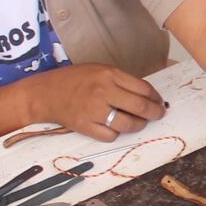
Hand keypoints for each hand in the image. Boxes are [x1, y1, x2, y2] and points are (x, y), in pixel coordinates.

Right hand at [21, 64, 165, 141]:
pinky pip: (111, 136)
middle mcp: (103, 92)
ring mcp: (94, 111)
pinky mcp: (86, 126)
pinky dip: (117, 133)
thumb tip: (146, 95)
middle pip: (140, 107)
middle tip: (158, 114)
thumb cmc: (75, 79)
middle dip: (155, 113)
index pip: (143, 88)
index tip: (159, 101)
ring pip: (128, 124)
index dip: (156, 97)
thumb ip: (121, 80)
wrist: (46, 93)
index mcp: (109, 75)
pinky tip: (115, 127)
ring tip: (140, 123)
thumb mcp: (100, 70)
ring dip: (139, 125)